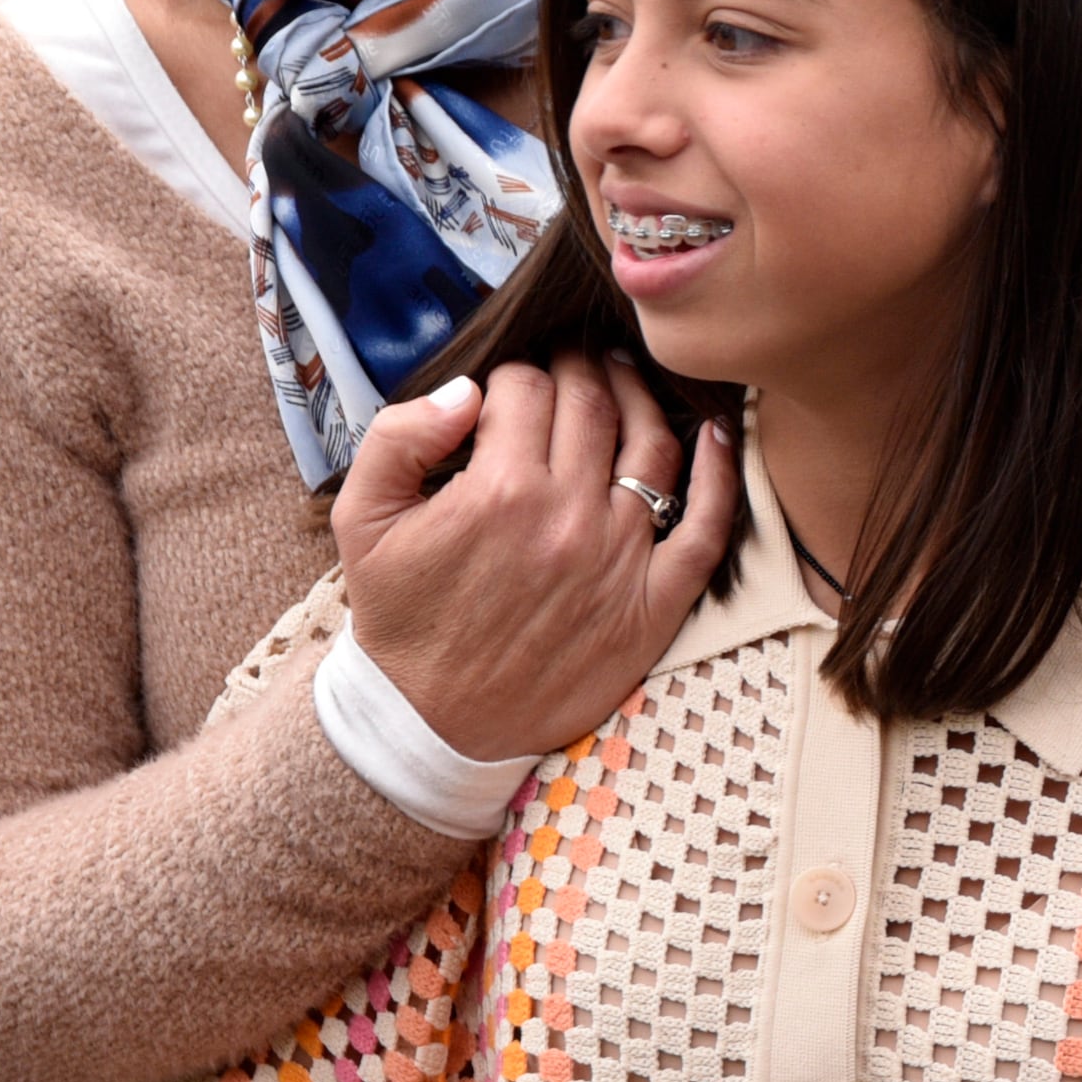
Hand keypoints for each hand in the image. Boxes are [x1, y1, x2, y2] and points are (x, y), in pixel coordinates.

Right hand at [336, 361, 738, 761]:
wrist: (434, 720)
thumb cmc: (401, 616)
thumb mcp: (362, 520)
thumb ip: (399, 437)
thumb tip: (466, 389)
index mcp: (498, 490)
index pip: (527, 390)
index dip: (516, 374)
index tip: (510, 385)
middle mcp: (567, 517)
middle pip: (593, 406)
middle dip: (581, 370)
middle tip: (574, 361)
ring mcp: (619, 559)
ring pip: (651, 447)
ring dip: (642, 399)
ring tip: (626, 380)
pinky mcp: (654, 604)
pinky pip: (707, 528)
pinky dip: (719, 473)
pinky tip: (714, 434)